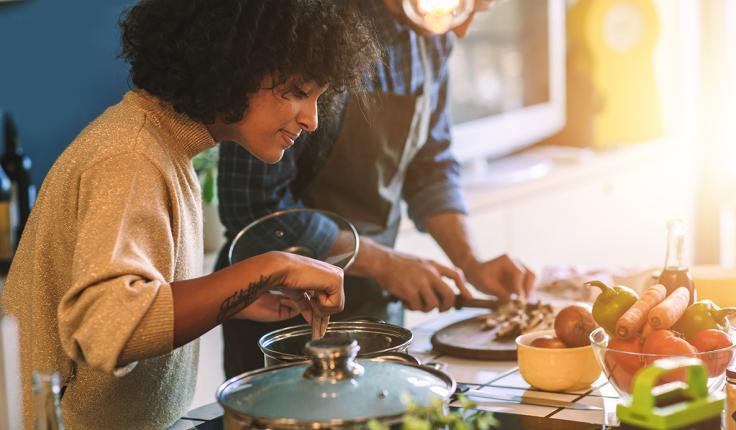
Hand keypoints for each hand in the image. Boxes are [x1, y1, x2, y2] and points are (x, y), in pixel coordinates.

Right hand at [227, 251, 343, 325]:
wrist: (281, 269)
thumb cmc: (286, 278)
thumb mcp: (299, 296)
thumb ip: (307, 306)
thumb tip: (311, 320)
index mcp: (326, 276)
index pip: (332, 301)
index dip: (323, 315)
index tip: (318, 327)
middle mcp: (334, 274)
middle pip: (336, 306)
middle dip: (321, 312)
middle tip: (310, 304)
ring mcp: (337, 276)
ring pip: (337, 307)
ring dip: (320, 307)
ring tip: (309, 296)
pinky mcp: (337, 280)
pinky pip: (335, 304)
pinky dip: (322, 305)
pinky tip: (313, 294)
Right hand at [374, 250, 471, 311]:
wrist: (381, 261)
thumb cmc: (399, 263)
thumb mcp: (421, 262)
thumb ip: (433, 272)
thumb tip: (443, 290)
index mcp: (433, 265)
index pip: (455, 275)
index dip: (464, 287)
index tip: (468, 297)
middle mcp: (430, 273)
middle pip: (449, 295)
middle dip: (446, 306)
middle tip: (440, 309)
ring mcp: (420, 283)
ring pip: (433, 305)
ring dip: (425, 308)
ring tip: (416, 303)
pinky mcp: (409, 292)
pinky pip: (418, 307)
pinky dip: (412, 308)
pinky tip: (406, 302)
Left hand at [463, 254, 534, 298]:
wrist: (476, 272)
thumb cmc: (478, 276)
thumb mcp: (485, 284)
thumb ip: (498, 291)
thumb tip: (512, 300)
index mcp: (507, 260)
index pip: (519, 273)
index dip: (519, 287)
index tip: (517, 298)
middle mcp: (516, 262)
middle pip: (530, 274)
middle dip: (527, 289)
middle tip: (522, 301)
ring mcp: (520, 269)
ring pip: (532, 279)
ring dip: (528, 291)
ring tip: (520, 302)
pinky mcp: (521, 277)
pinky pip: (529, 285)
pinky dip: (526, 293)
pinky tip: (519, 301)